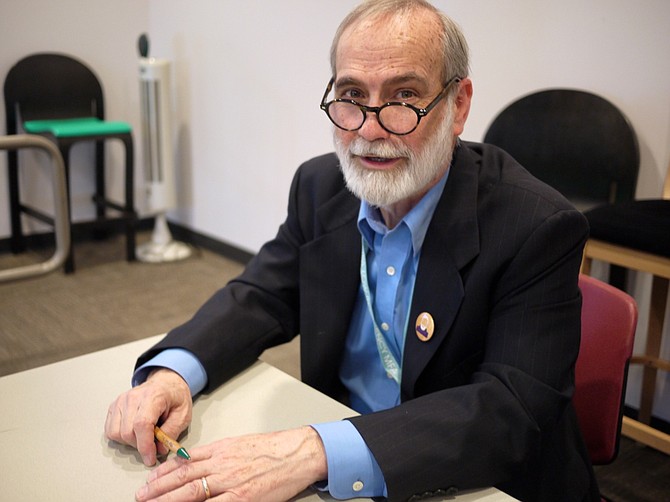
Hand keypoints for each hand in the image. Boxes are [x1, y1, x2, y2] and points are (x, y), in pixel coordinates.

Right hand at [105, 368, 192, 465]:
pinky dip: (120, 437)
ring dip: (130, 442)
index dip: (145, 445)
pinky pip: (110, 430)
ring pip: (116, 433)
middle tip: (153, 444)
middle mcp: (133, 397)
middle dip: (140, 445)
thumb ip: (172, 432)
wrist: (166, 383)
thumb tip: (160, 450)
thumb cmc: (175, 397)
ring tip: (144, 436)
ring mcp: (121, 401)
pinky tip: (134, 432)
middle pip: (127, 431)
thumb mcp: (183, 414)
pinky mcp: (114, 406)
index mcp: (153, 396)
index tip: (150, 458)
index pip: (142, 424)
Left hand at [135, 426, 327, 501]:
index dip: (163, 471)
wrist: (297, 453)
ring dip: (169, 501)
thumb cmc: (272, 449)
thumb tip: (195, 463)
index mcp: (221, 450)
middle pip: (182, 478)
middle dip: (158, 489)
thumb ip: (218, 455)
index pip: (184, 461)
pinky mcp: (243, 498)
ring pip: (192, 493)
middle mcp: (221, 465)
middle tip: (141, 496)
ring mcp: (231, 483)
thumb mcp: (240, 444)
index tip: (149, 479)